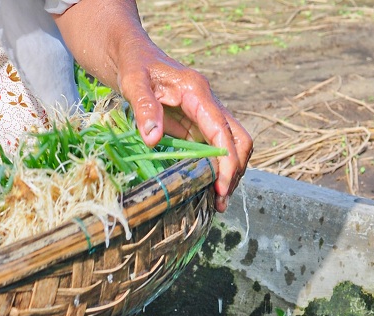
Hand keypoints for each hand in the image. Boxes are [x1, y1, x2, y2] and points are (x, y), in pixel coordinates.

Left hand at [116, 42, 251, 211]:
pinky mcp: (197, 124)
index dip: (227, 162)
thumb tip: (153, 139)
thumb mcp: (134, 83)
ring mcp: (205, 114)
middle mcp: (209, 104)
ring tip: (215, 202)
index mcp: (198, 93)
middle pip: (238, 140)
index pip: (223, 132)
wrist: (134, 56)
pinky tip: (205, 187)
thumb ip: (144, 108)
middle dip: (235, 172)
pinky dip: (214, 168)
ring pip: (231, 146)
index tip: (221, 188)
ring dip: (228, 173)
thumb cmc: (135, 66)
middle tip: (219, 202)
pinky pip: (214, 148)